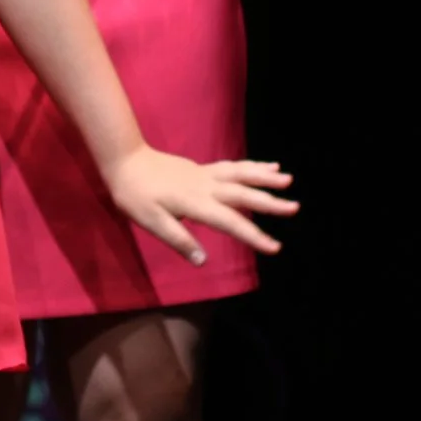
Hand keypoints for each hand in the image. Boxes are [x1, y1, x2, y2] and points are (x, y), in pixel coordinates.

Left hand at [103, 150, 296, 264]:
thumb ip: (178, 240)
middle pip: (243, 194)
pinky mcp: (203, 169)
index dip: (253, 235)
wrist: (126, 160)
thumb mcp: (151, 222)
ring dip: (265, 178)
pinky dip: (252, 167)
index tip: (274, 247)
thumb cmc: (135, 195)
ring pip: (241, 175)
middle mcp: (206, 187)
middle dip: (270, 203)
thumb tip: (203, 261)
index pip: (230, 222)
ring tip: (288, 181)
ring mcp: (206, 174)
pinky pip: (233, 167)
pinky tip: (268, 166)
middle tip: (295, 208)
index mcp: (195, 203)